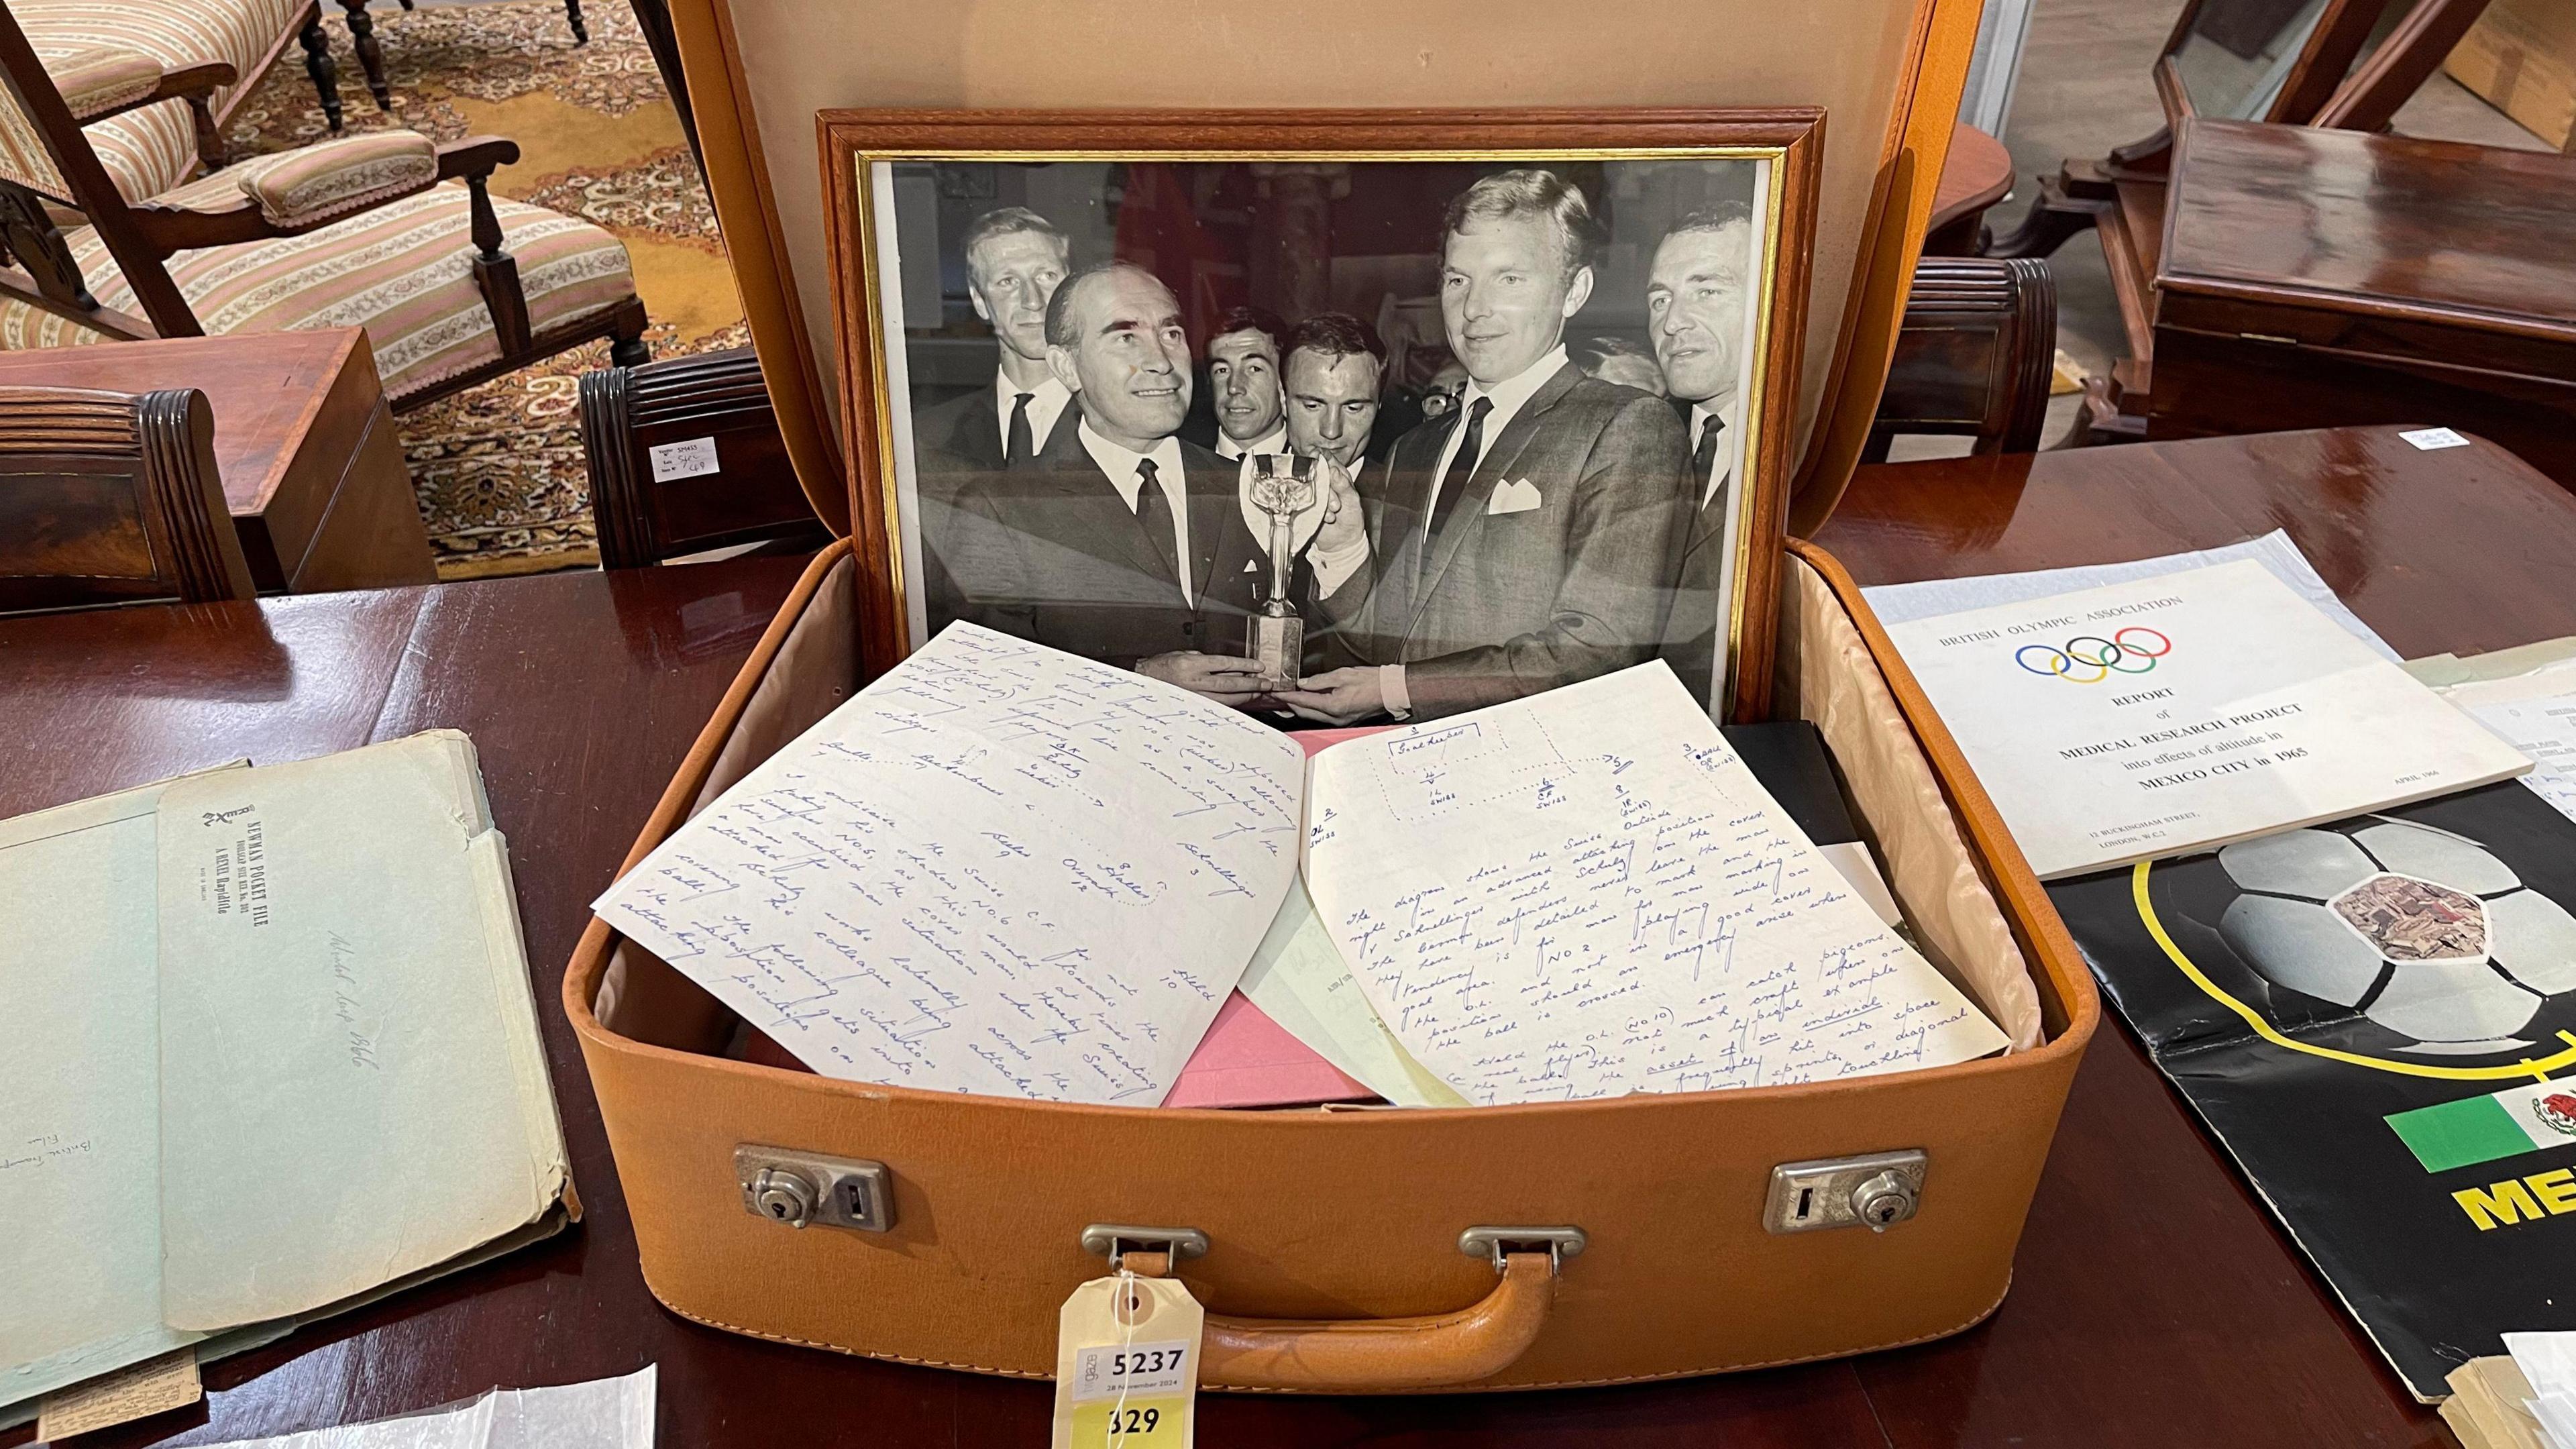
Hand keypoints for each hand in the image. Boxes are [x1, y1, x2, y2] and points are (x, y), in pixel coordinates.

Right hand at [1137, 651, 1266, 706]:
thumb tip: (1225, 667)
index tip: (1258, 667)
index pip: (1225, 664)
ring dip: (1244, 696)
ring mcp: (1193, 697)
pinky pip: (1216, 706)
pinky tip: (1241, 701)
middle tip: (1265, 684)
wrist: (1142, 681)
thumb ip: (1204, 660)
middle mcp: (1193, 682)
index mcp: (1192, 665)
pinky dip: (1231, 704)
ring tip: (1258, 693)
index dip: (1244, 666)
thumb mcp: (1183, 655)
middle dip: (1250, 684)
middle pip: (1229, 684)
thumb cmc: (1161, 667)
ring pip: (1225, 699)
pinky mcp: (1193, 706)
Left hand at [1273, 666, 1385, 724]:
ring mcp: (1340, 722)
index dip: (1288, 696)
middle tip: (1279, 696)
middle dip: (1290, 704)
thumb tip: (1303, 684)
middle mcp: (1335, 718)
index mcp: (1334, 706)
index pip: (1303, 702)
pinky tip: (1308, 702)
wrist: (1391, 691)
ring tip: (1289, 698)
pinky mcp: (1344, 721)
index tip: (1277, 692)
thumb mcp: (1342, 675)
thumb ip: (1320, 681)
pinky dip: (1312, 709)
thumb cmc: (1372, 681)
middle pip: (1305, 713)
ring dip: (1301, 707)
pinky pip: (1323, 716)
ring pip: (1313, 716)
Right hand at [1312, 458, 1364, 554]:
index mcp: (1338, 475)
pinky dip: (1312, 509)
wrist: (1342, 542)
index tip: (1322, 464)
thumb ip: (1344, 485)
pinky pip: (1301, 501)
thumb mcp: (1353, 501)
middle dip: (1325, 488)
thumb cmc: (1351, 519)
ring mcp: (1313, 493)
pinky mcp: (1304, 505)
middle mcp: (1324, 482)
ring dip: (1321, 501)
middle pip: (1315, 473)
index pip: (1327, 459)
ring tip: (1333, 514)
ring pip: (1308, 487)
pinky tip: (1325, 517)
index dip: (1322, 459)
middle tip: (1336, 505)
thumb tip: (1333, 470)